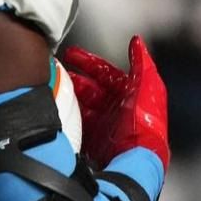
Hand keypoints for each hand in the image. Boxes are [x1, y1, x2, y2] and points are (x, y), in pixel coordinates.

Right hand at [60, 36, 168, 169]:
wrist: (135, 158)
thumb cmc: (144, 125)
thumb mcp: (147, 87)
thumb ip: (142, 63)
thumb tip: (137, 43)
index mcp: (129, 94)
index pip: (105, 72)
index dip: (88, 62)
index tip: (72, 53)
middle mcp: (115, 109)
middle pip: (89, 88)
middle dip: (73, 78)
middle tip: (56, 71)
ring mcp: (103, 124)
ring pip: (80, 104)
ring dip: (67, 96)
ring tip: (53, 89)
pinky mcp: (92, 140)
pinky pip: (75, 123)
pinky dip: (66, 116)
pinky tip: (57, 111)